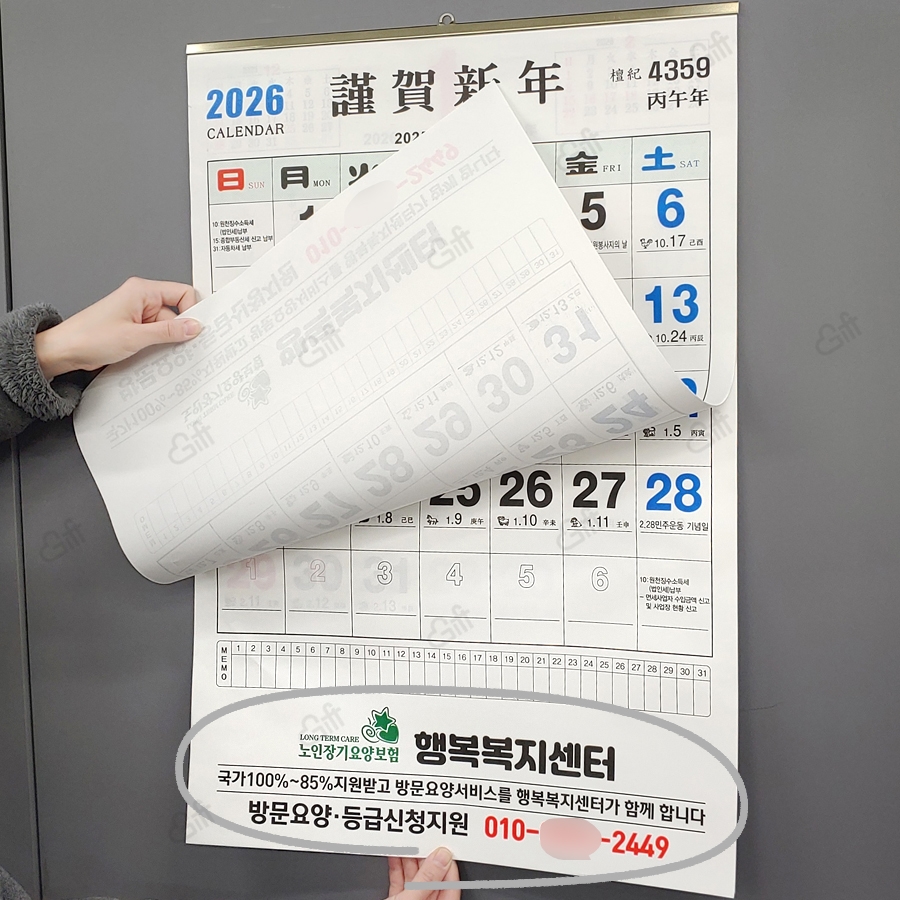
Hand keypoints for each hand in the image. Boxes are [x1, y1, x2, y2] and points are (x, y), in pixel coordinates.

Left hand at [34, 277, 201, 378]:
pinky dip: (156, 346)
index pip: (182, 293)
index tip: (196, 329)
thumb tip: (193, 327)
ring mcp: (137, 315)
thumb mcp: (135, 336)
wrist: (64, 351)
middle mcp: (140, 299)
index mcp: (141, 291)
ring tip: (155, 352)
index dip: (192, 311)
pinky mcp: (133, 328)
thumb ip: (168, 331)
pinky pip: (155, 335)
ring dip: (165, 342)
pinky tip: (150, 355)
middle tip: (178, 347)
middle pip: (175, 314)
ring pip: (166, 327)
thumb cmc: (89, 337)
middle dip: (178, 332)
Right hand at [387, 849, 459, 899]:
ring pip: (416, 878)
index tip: (442, 846)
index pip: (451, 884)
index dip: (448, 863)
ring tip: (408, 843)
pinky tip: (396, 854)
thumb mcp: (410, 899)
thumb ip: (426, 880)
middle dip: (426, 857)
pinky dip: (398, 867)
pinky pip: (401, 881)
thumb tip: (442, 857)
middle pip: (432, 878)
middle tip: (423, 840)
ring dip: (411, 859)